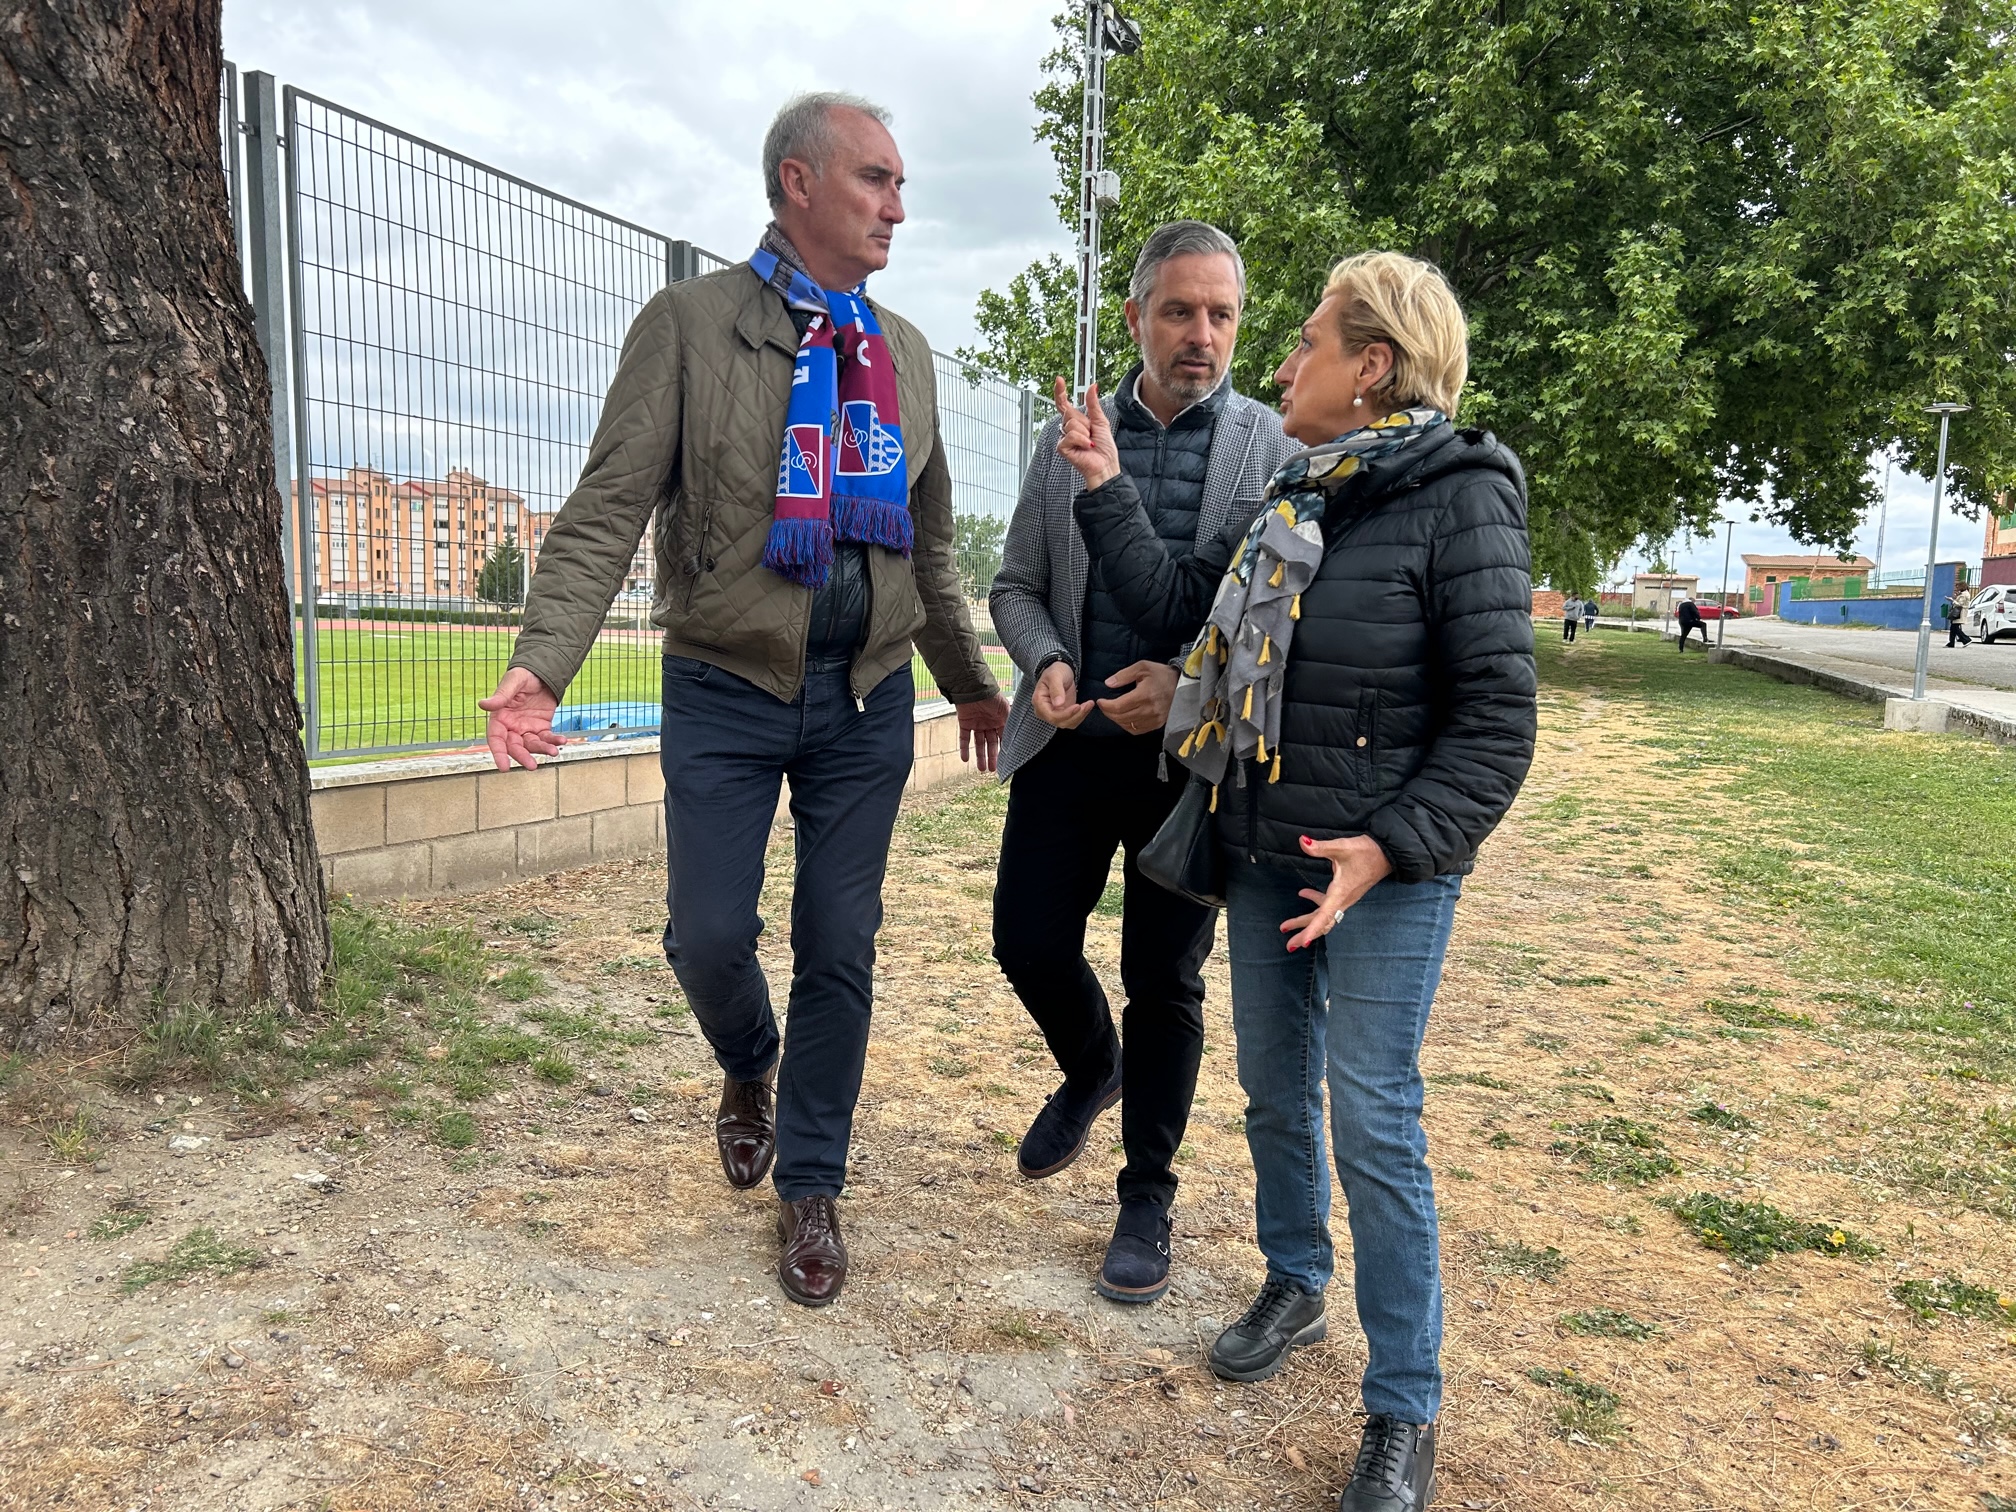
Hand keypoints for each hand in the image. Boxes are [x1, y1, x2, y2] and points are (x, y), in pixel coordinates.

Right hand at [478, 667, 566, 770]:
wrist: (542, 672)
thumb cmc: (523, 675)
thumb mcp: (513, 682)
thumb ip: (500, 696)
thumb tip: (483, 704)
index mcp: (500, 718)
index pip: (496, 739)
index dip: (499, 753)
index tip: (503, 767)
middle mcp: (511, 727)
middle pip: (515, 746)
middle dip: (523, 757)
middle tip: (532, 766)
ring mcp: (527, 728)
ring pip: (532, 745)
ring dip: (542, 749)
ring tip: (554, 751)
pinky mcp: (541, 728)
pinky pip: (546, 738)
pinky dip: (554, 741)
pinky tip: (562, 740)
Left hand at [956, 692, 1010, 773]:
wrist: (974, 687)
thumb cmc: (992, 696)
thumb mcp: (1005, 711)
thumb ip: (1009, 724)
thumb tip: (1016, 738)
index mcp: (1000, 721)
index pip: (1002, 738)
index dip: (1003, 750)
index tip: (1005, 762)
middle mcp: (989, 724)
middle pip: (990, 743)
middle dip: (992, 757)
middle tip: (993, 769)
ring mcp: (977, 724)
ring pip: (978, 743)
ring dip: (980, 756)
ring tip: (982, 768)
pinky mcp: (965, 723)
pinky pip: (964, 738)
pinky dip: (964, 748)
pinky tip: (965, 759)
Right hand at [1031, 660, 1092, 730]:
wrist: (1061, 672)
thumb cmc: (1055, 671)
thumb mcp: (1055, 676)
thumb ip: (1056, 689)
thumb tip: (1058, 704)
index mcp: (1039, 702)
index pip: (1051, 716)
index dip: (1065, 714)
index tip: (1077, 706)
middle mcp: (1045, 712)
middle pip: (1060, 722)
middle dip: (1075, 715)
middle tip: (1087, 704)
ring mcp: (1054, 714)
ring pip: (1068, 723)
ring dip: (1080, 716)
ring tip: (1089, 704)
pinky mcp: (1064, 714)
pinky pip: (1073, 720)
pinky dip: (1081, 715)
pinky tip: (1087, 706)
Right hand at [1053, 377, 1120, 490]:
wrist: (1105, 465)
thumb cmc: (1104, 448)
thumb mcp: (1100, 421)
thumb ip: (1094, 404)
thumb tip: (1093, 386)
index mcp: (1076, 422)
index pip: (1064, 404)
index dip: (1060, 392)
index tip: (1059, 380)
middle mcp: (1068, 429)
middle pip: (1070, 413)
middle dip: (1085, 422)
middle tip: (1091, 434)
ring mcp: (1064, 438)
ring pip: (1071, 423)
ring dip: (1085, 432)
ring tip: (1089, 442)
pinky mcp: (1062, 448)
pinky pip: (1070, 435)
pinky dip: (1082, 440)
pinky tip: (1086, 447)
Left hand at [1095, 658, 1176, 734]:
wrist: (1182, 684)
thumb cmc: (1161, 675)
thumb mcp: (1142, 667)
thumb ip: (1123, 675)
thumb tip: (1108, 683)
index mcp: (1145, 695)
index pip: (1119, 706)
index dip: (1106, 706)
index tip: (1100, 701)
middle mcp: (1150, 710)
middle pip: (1121, 717)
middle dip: (1108, 712)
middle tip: (1103, 706)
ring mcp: (1154, 719)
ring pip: (1128, 725)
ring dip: (1116, 720)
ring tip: (1112, 711)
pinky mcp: (1157, 724)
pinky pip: (1137, 730)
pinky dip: (1127, 725)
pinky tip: (1123, 718)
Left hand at [1282, 834, 1393, 951]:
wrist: (1387, 853)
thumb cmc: (1366, 851)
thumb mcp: (1342, 847)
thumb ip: (1321, 847)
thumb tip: (1302, 841)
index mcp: (1340, 893)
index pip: (1324, 916)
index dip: (1312, 930)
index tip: (1302, 943)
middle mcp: (1342, 900)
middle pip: (1321, 922)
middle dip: (1304, 932)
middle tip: (1288, 946)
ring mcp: (1345, 898)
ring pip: (1323, 916)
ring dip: (1307, 922)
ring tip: (1287, 926)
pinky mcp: (1345, 894)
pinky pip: (1328, 906)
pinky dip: (1314, 903)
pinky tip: (1303, 893)